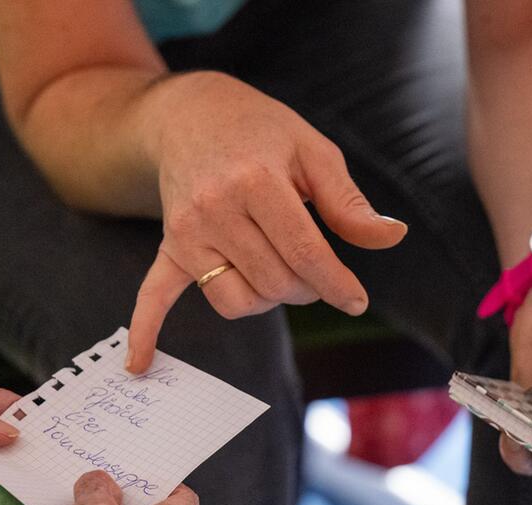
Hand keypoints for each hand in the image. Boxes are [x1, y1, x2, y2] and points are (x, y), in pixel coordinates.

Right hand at [126, 71, 407, 371]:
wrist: (189, 114)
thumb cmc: (261, 131)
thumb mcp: (313, 151)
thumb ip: (348, 202)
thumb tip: (392, 237)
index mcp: (255, 182)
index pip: (304, 254)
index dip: (337, 285)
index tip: (356, 301)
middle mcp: (214, 210)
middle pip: (274, 283)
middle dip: (306, 288)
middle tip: (314, 268)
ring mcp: (186, 232)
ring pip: (235, 301)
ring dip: (265, 300)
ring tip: (277, 272)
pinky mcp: (169, 247)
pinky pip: (154, 295)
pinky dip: (146, 330)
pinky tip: (139, 363)